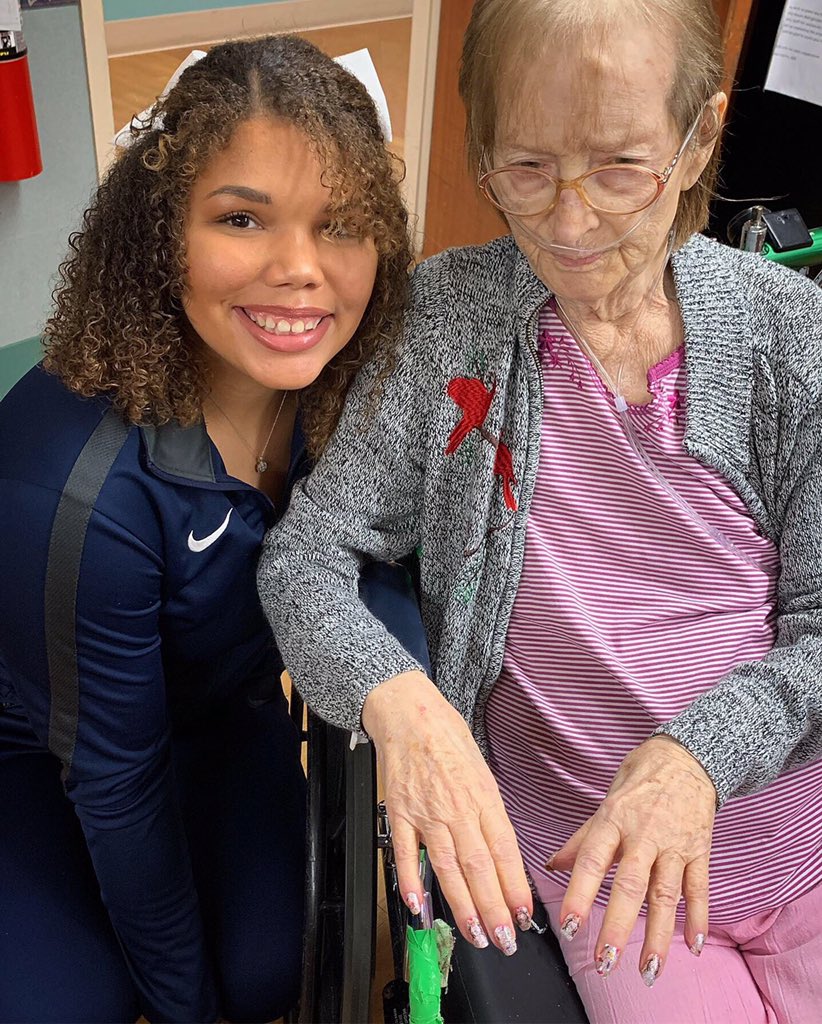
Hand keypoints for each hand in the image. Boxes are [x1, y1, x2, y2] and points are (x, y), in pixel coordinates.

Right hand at [363, 671, 532, 954]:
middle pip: (480, 866)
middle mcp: (458, 808)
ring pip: (448, 866)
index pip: (505, 850)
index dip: (516, 887)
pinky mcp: (400, 812)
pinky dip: (411, 881)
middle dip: (495, 908)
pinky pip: (405, 853)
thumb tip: (502, 855)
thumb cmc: (448, 738)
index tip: (524, 915)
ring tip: (475, 934)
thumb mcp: (483, 771)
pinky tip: (419, 907)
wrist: (410, 713)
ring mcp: (427, 812)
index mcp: (484, 797)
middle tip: (505, 940)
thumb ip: (490, 813)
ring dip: (462, 906)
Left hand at [549, 736, 715, 985]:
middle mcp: (644, 834)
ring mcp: (674, 844)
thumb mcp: (606, 801)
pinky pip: (699, 888)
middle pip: (629, 885)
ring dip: (657, 935)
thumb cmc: (640, 780)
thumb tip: (552, 865)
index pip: (591, 860)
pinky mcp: (699, 851)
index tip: (568, 926)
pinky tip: (693, 946)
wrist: (687, 757)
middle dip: (617, 926)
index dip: (578, 893)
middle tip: (604, 961)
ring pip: (665, 895)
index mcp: (613, 819)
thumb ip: (582, 838)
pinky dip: (698, 918)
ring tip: (649, 971)